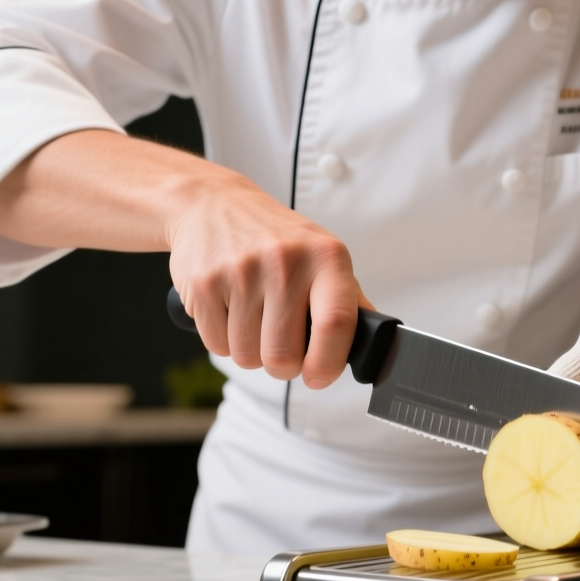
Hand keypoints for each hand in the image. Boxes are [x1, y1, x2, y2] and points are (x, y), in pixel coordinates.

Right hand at [165, 175, 365, 389]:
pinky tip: (230, 311)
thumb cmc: (276, 238)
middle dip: (283, 366)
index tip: (319, 376)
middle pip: (284, 355)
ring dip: (252, 352)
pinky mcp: (204, 283)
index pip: (336, 324)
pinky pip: (217, 345)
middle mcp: (285, 261)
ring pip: (248, 357)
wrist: (213, 203)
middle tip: (282, 346)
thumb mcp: (323, 256)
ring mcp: (241, 271)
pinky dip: (224, 341)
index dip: (328, 363)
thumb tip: (375, 345)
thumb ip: (349, 301)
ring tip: (254, 320)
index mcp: (326, 257)